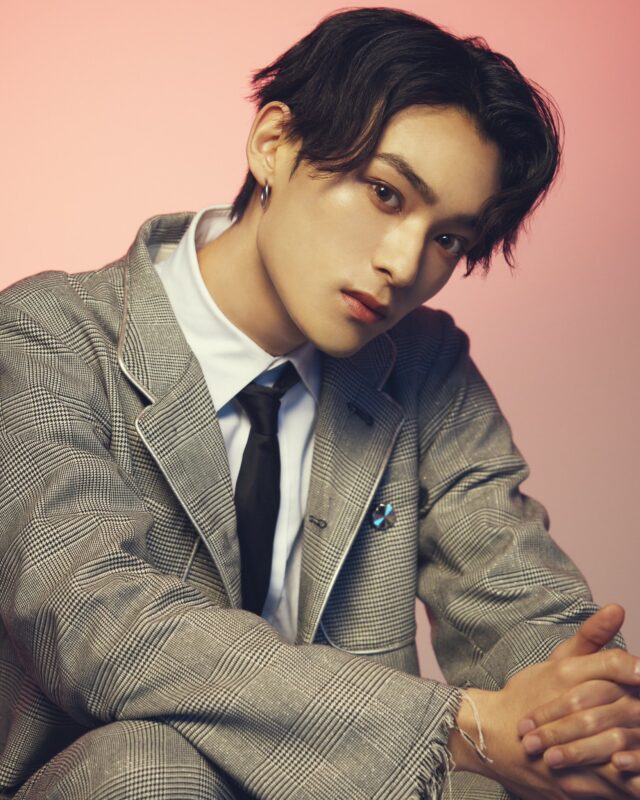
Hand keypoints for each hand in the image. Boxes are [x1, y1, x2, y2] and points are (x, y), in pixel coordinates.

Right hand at [450, 606, 639, 797]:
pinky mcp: (570, 781)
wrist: (490, 734)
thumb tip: (618, 608)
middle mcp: (566, 707)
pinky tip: (639, 773)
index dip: (632, 670)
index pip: (609, 666)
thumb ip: (591, 637)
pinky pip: (610, 785)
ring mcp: (568, 747)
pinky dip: (629, 781)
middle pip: (620, 711)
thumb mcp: (558, 661)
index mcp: (565, 674)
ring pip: (617, 751)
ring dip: (638, 753)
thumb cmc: (529, 694)